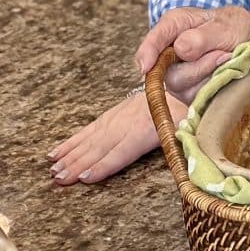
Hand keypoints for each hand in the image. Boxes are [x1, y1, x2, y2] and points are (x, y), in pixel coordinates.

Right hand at [48, 90, 186, 185]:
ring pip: (94, 136)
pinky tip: (58, 151)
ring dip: (72, 153)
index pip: (125, 148)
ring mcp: (123, 113)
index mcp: (151, 124)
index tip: (86, 176)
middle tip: (59, 178)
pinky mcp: (118, 110)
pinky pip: (94, 126)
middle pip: (103, 144)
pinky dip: (75, 139)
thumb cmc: (192, 101)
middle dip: (79, 162)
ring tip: (53, 168)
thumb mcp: (195, 116)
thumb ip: (187, 131)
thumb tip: (185, 147)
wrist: (187, 72)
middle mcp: (132, 118)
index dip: (106, 162)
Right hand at [134, 5, 249, 100]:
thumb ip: (202, 37)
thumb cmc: (236, 28)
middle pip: (169, 71)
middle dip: (199, 66)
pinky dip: (213, 86)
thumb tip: (180, 48)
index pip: (155, 39)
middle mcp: (170, 51)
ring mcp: (178, 74)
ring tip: (227, 59)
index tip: (146, 66)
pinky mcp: (188, 91)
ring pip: (183, 87)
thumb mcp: (225, 25)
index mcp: (175, 25)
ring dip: (209, 75)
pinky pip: (196, 97)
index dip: (147, 52)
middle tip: (224, 54)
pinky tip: (224, 73)